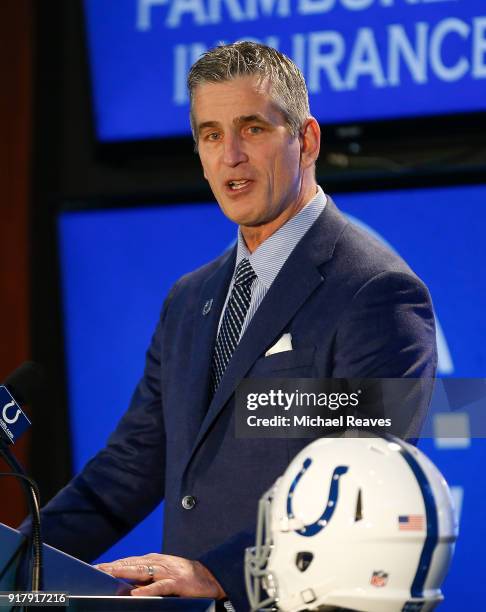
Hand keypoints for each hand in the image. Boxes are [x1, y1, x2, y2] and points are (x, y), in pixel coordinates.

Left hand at [96, 553, 226, 598]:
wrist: (209, 577)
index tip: (96, 567)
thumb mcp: (163, 574)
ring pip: (141, 571)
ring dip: (125, 573)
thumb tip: (127, 584)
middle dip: (113, 567)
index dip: (112, 564)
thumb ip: (147, 577)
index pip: (128, 561)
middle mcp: (158, 562)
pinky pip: (158, 586)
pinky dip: (146, 590)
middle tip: (96, 570)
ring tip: (109, 575)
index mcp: (154, 560)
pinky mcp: (176, 582)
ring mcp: (166, 571)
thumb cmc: (184, 577)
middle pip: (131, 564)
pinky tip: (135, 594)